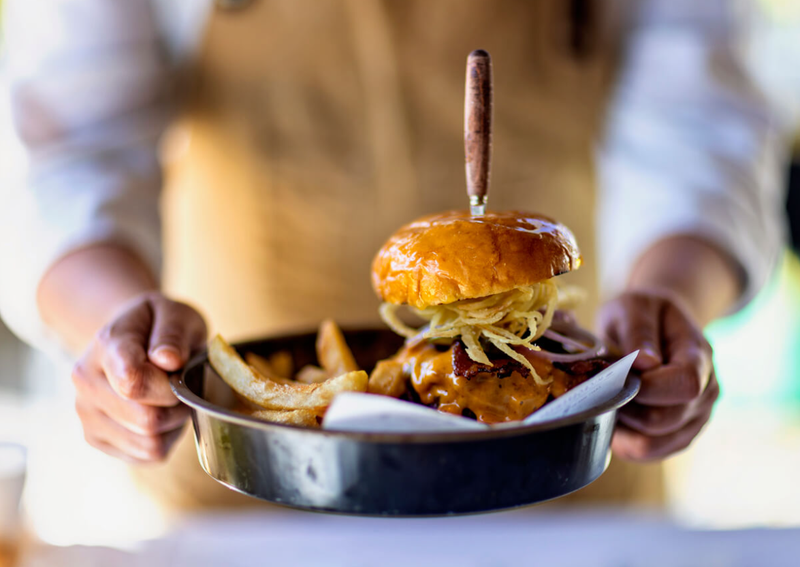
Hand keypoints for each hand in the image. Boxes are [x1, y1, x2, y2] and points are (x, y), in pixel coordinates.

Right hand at [71, 292, 206, 462]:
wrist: (131, 337)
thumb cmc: (159, 326)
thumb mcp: (176, 314)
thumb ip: (173, 333)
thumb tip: (168, 360)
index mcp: (106, 346)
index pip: (134, 383)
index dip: (171, 385)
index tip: (179, 370)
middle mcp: (86, 383)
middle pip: (147, 420)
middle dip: (178, 406)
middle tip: (182, 385)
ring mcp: (87, 414)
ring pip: (149, 443)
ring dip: (174, 424)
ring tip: (170, 398)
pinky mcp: (96, 438)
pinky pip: (148, 455)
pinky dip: (166, 438)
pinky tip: (160, 413)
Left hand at [597, 290, 719, 461]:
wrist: (657, 322)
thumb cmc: (641, 314)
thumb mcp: (633, 307)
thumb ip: (639, 331)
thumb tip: (645, 362)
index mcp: (700, 357)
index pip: (685, 385)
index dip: (648, 387)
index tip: (617, 374)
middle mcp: (706, 393)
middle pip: (667, 420)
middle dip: (628, 406)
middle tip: (604, 387)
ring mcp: (695, 418)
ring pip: (654, 444)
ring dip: (623, 426)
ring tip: (609, 398)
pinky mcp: (677, 435)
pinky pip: (646, 452)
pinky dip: (623, 438)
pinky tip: (615, 413)